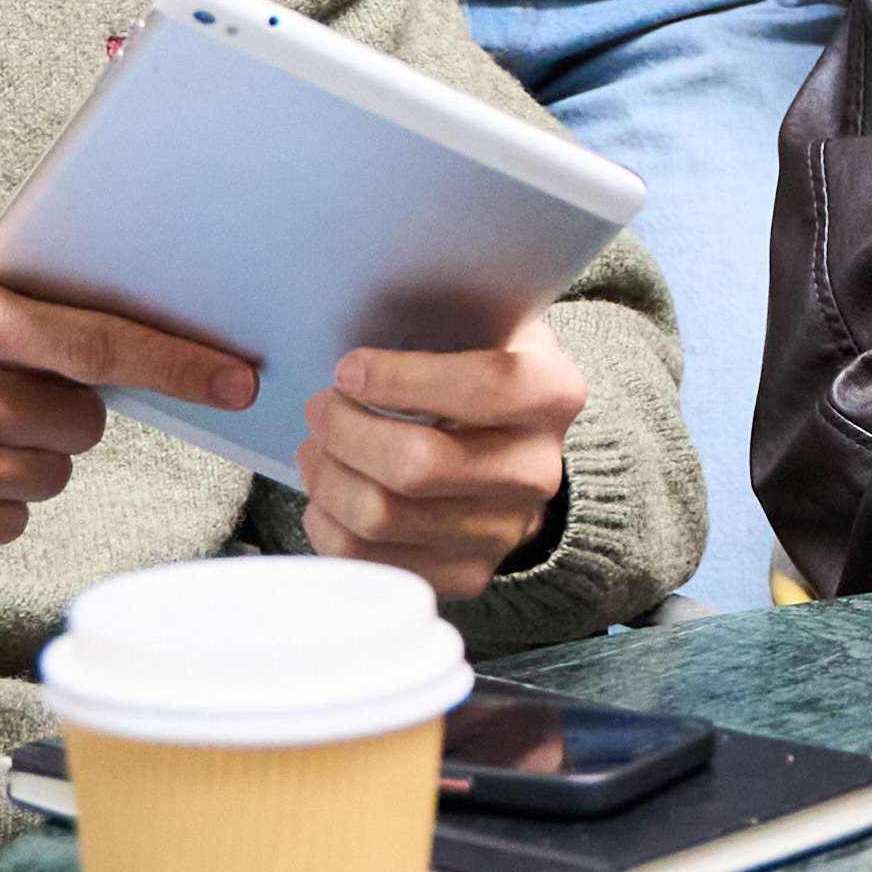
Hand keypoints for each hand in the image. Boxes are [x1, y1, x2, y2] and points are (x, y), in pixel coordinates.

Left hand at [293, 319, 592, 601]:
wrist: (518, 456)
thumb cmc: (481, 375)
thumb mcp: (489, 328)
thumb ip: (448, 314)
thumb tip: (365, 296)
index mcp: (554, 393)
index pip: (484, 387)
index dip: (402, 379)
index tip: (348, 368)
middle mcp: (538, 470)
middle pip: (418, 465)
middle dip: (345, 431)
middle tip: (321, 406)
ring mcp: (504, 531)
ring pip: (383, 517)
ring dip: (327, 477)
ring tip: (317, 446)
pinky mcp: (465, 574)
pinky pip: (369, 561)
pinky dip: (328, 524)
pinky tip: (329, 492)